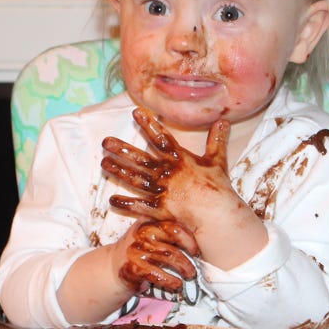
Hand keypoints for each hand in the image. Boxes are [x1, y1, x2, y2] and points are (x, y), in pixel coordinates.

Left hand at [101, 107, 232, 227]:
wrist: (219, 215)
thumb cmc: (218, 188)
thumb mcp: (218, 160)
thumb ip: (217, 140)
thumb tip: (224, 121)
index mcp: (181, 159)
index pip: (162, 138)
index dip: (149, 124)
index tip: (135, 112)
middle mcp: (168, 173)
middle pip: (141, 159)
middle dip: (122, 149)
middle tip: (105, 141)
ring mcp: (163, 192)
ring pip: (136, 179)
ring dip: (119, 171)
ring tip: (104, 163)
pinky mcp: (160, 210)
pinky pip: (139, 206)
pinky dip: (125, 203)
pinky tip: (112, 200)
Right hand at [114, 219, 199, 292]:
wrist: (112, 268)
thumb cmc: (139, 251)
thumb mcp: (148, 233)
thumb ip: (166, 230)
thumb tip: (198, 235)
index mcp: (148, 221)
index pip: (174, 225)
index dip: (189, 239)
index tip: (196, 250)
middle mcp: (142, 232)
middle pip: (174, 238)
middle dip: (188, 251)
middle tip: (195, 264)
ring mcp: (137, 249)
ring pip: (170, 256)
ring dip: (184, 268)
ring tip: (189, 275)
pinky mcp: (134, 267)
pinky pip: (158, 274)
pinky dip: (171, 281)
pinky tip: (177, 284)